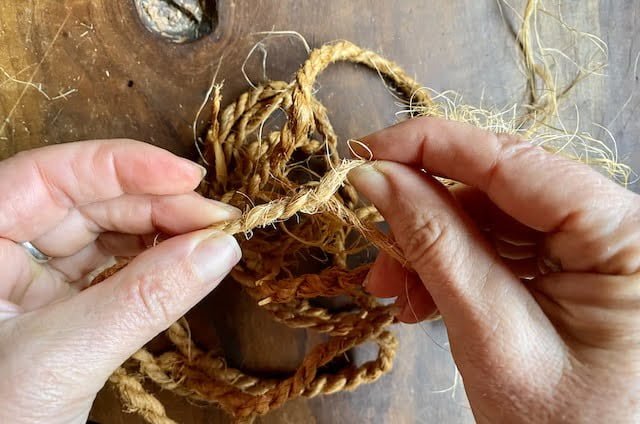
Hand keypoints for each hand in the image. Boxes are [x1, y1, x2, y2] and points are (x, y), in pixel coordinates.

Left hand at [0, 140, 240, 422]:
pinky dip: (151, 265)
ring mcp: (28, 278)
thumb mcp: (64, 357)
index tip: (188, 177)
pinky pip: (110, 269)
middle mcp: (2, 247)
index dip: (123, 167)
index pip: (50, 176)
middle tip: (220, 219)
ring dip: (162, 234)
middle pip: (86, 201)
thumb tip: (220, 248)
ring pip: (103, 233)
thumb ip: (143, 300)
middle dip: (157, 206)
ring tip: (212, 241)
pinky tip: (184, 263)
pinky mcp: (57, 305)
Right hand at [349, 118, 639, 422]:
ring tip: (399, 292)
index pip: (512, 158)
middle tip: (374, 251)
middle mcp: (616, 226)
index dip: (429, 146)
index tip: (364, 151)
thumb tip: (376, 176)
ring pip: (491, 212)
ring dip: (432, 244)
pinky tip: (425, 295)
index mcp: (624, 236)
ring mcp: (595, 244)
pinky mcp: (573, 263)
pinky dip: (453, 262)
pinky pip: (501, 241)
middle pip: (498, 185)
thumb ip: (435, 245)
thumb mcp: (491, 335)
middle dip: (423, 214)